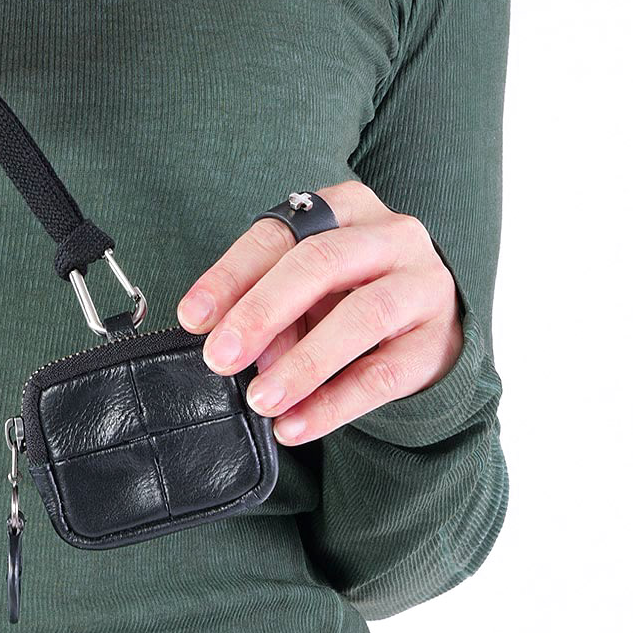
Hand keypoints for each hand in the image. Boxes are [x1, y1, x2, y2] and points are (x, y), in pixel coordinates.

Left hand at [174, 181, 462, 444]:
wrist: (431, 325)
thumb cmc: (351, 294)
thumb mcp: (307, 289)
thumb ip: (273, 308)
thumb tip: (236, 348)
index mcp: (346, 207)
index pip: (279, 235)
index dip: (230, 275)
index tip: (193, 317)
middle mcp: (392, 235)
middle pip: (321, 263)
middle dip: (262, 311)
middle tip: (220, 358)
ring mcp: (423, 285)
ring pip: (363, 316)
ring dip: (303, 363)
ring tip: (260, 399)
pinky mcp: (439, 341)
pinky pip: (384, 374)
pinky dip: (334, 403)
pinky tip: (295, 425)